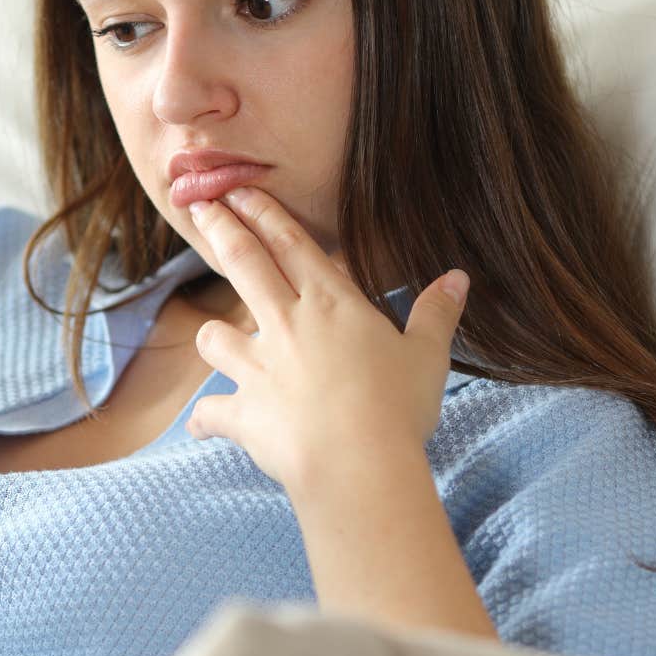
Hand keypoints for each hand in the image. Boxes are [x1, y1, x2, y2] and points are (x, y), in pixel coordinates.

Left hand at [182, 185, 469, 494]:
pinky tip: (200, 427)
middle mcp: (287, 324)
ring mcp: (257, 367)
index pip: (291, 245)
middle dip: (219, 229)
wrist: (358, 465)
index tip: (238, 190)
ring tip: (216, 337)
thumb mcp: (427, 356)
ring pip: (215, 334)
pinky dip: (205, 420)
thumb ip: (437, 314)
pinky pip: (210, 412)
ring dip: (214, 335)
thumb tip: (457, 278)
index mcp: (331, 303)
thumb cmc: (398, 408)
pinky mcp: (242, 411)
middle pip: (243, 263)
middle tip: (198, 205)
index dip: (264, 213)